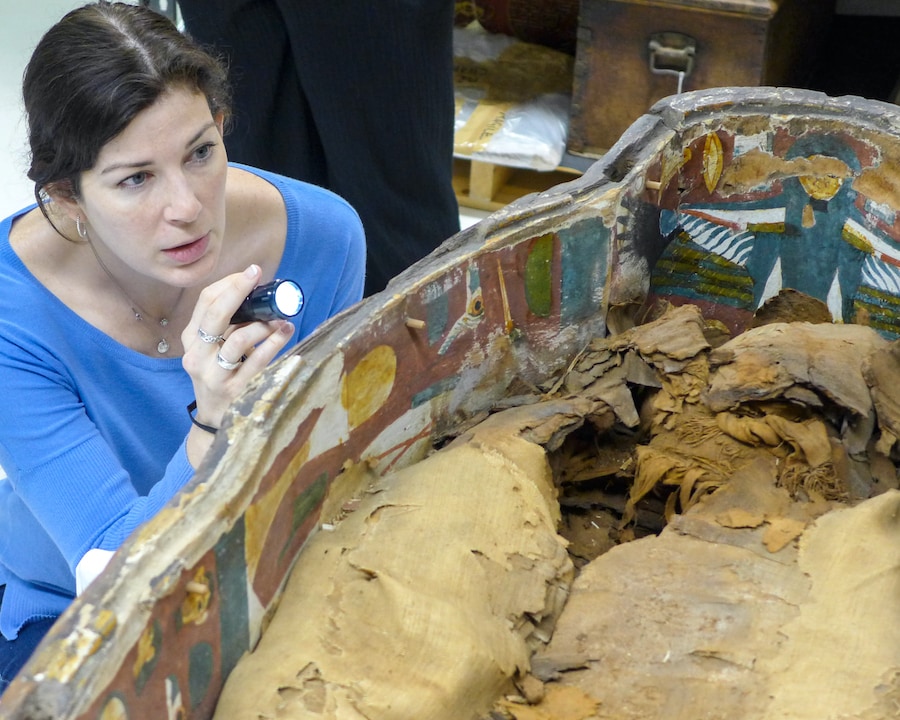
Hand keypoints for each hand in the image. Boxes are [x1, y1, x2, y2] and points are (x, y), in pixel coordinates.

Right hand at [181, 264, 294, 464]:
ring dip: (263, 324)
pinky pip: (258, 360)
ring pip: (238, 339)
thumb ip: (229, 324)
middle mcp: (197, 356)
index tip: (251, 273)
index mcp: (191, 340)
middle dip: (239, 290)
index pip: (205, 302)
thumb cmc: (222, 375)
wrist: (218, 419)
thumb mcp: (215, 349)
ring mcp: (214, 375)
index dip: (229, 284)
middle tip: (259, 276)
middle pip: (215, 315)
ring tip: (280, 318)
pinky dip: (275, 342)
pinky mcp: (235, 390)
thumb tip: (258, 292)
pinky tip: (286, 332)